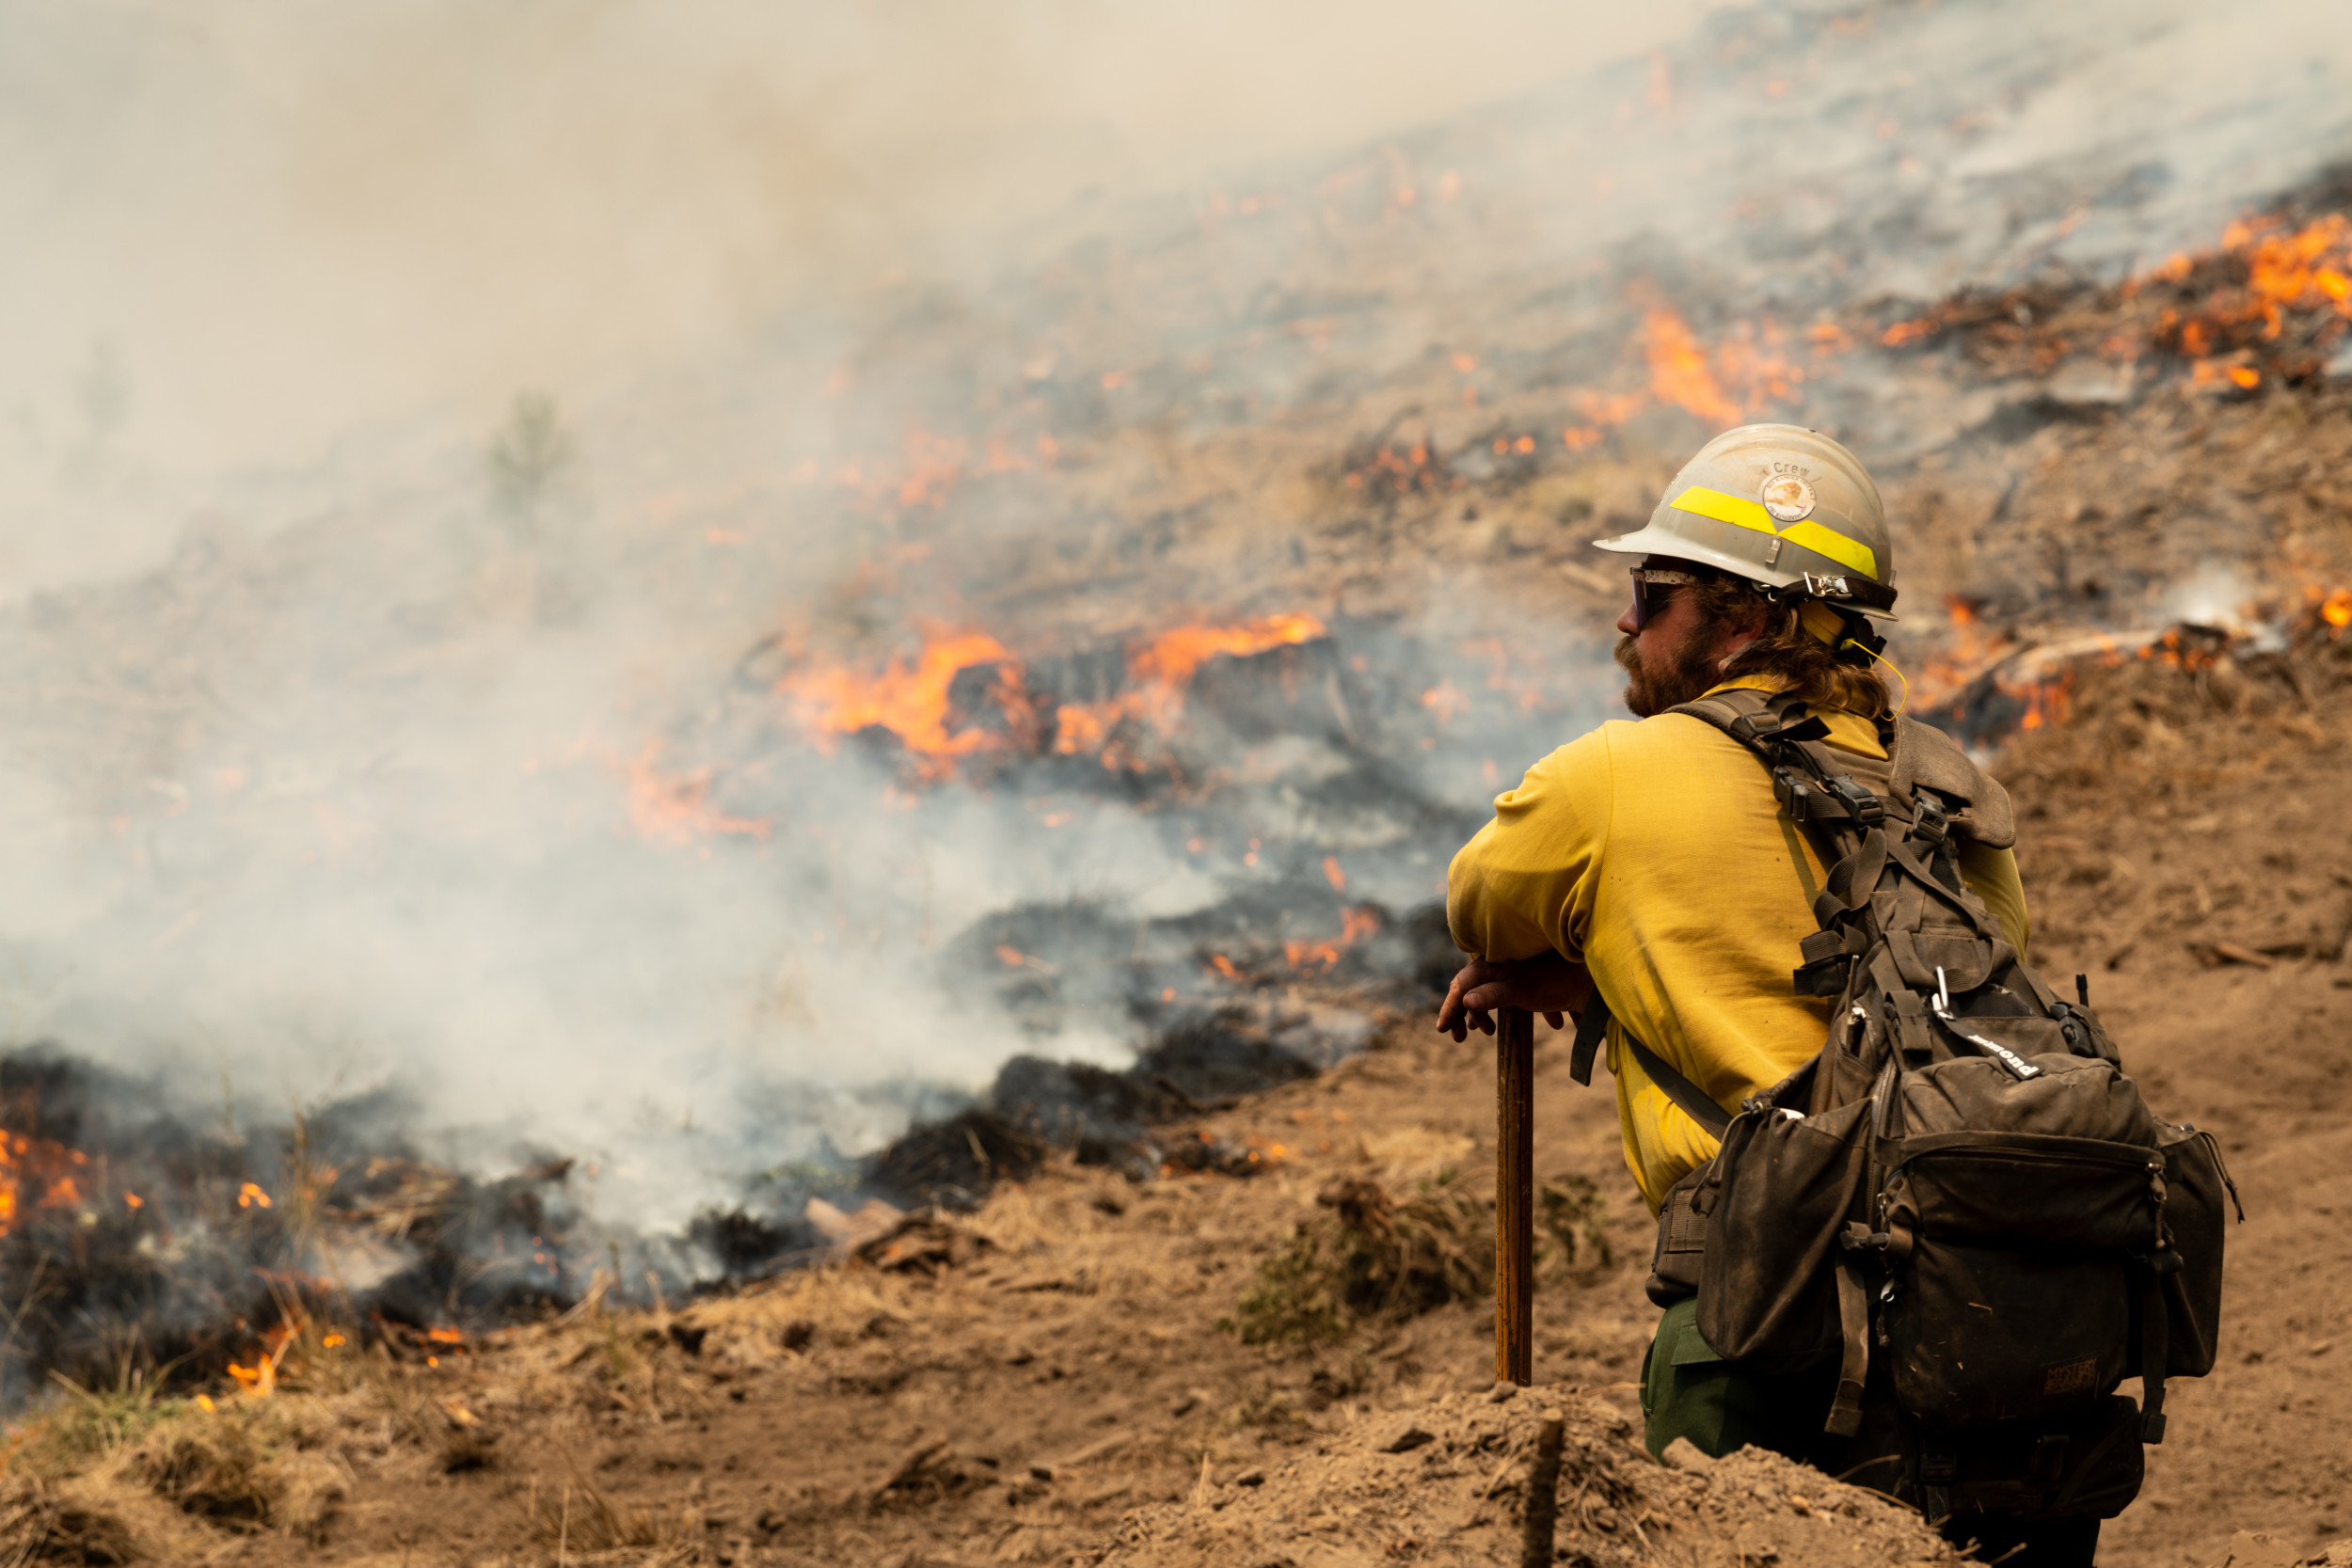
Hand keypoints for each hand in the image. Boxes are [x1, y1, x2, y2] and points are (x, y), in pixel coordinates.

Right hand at [1435, 951, 1593, 1041]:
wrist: (1586, 986)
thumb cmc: (1553, 984)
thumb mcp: (1519, 991)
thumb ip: (1492, 995)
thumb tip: (1465, 1001)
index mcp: (1491, 964)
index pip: (1461, 985)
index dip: (1449, 1007)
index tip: (1442, 1029)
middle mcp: (1495, 966)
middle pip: (1468, 990)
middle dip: (1461, 1015)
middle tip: (1458, 1038)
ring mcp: (1506, 975)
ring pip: (1483, 996)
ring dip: (1480, 1016)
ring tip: (1487, 1033)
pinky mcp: (1518, 985)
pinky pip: (1497, 999)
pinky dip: (1494, 1014)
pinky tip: (1495, 1029)